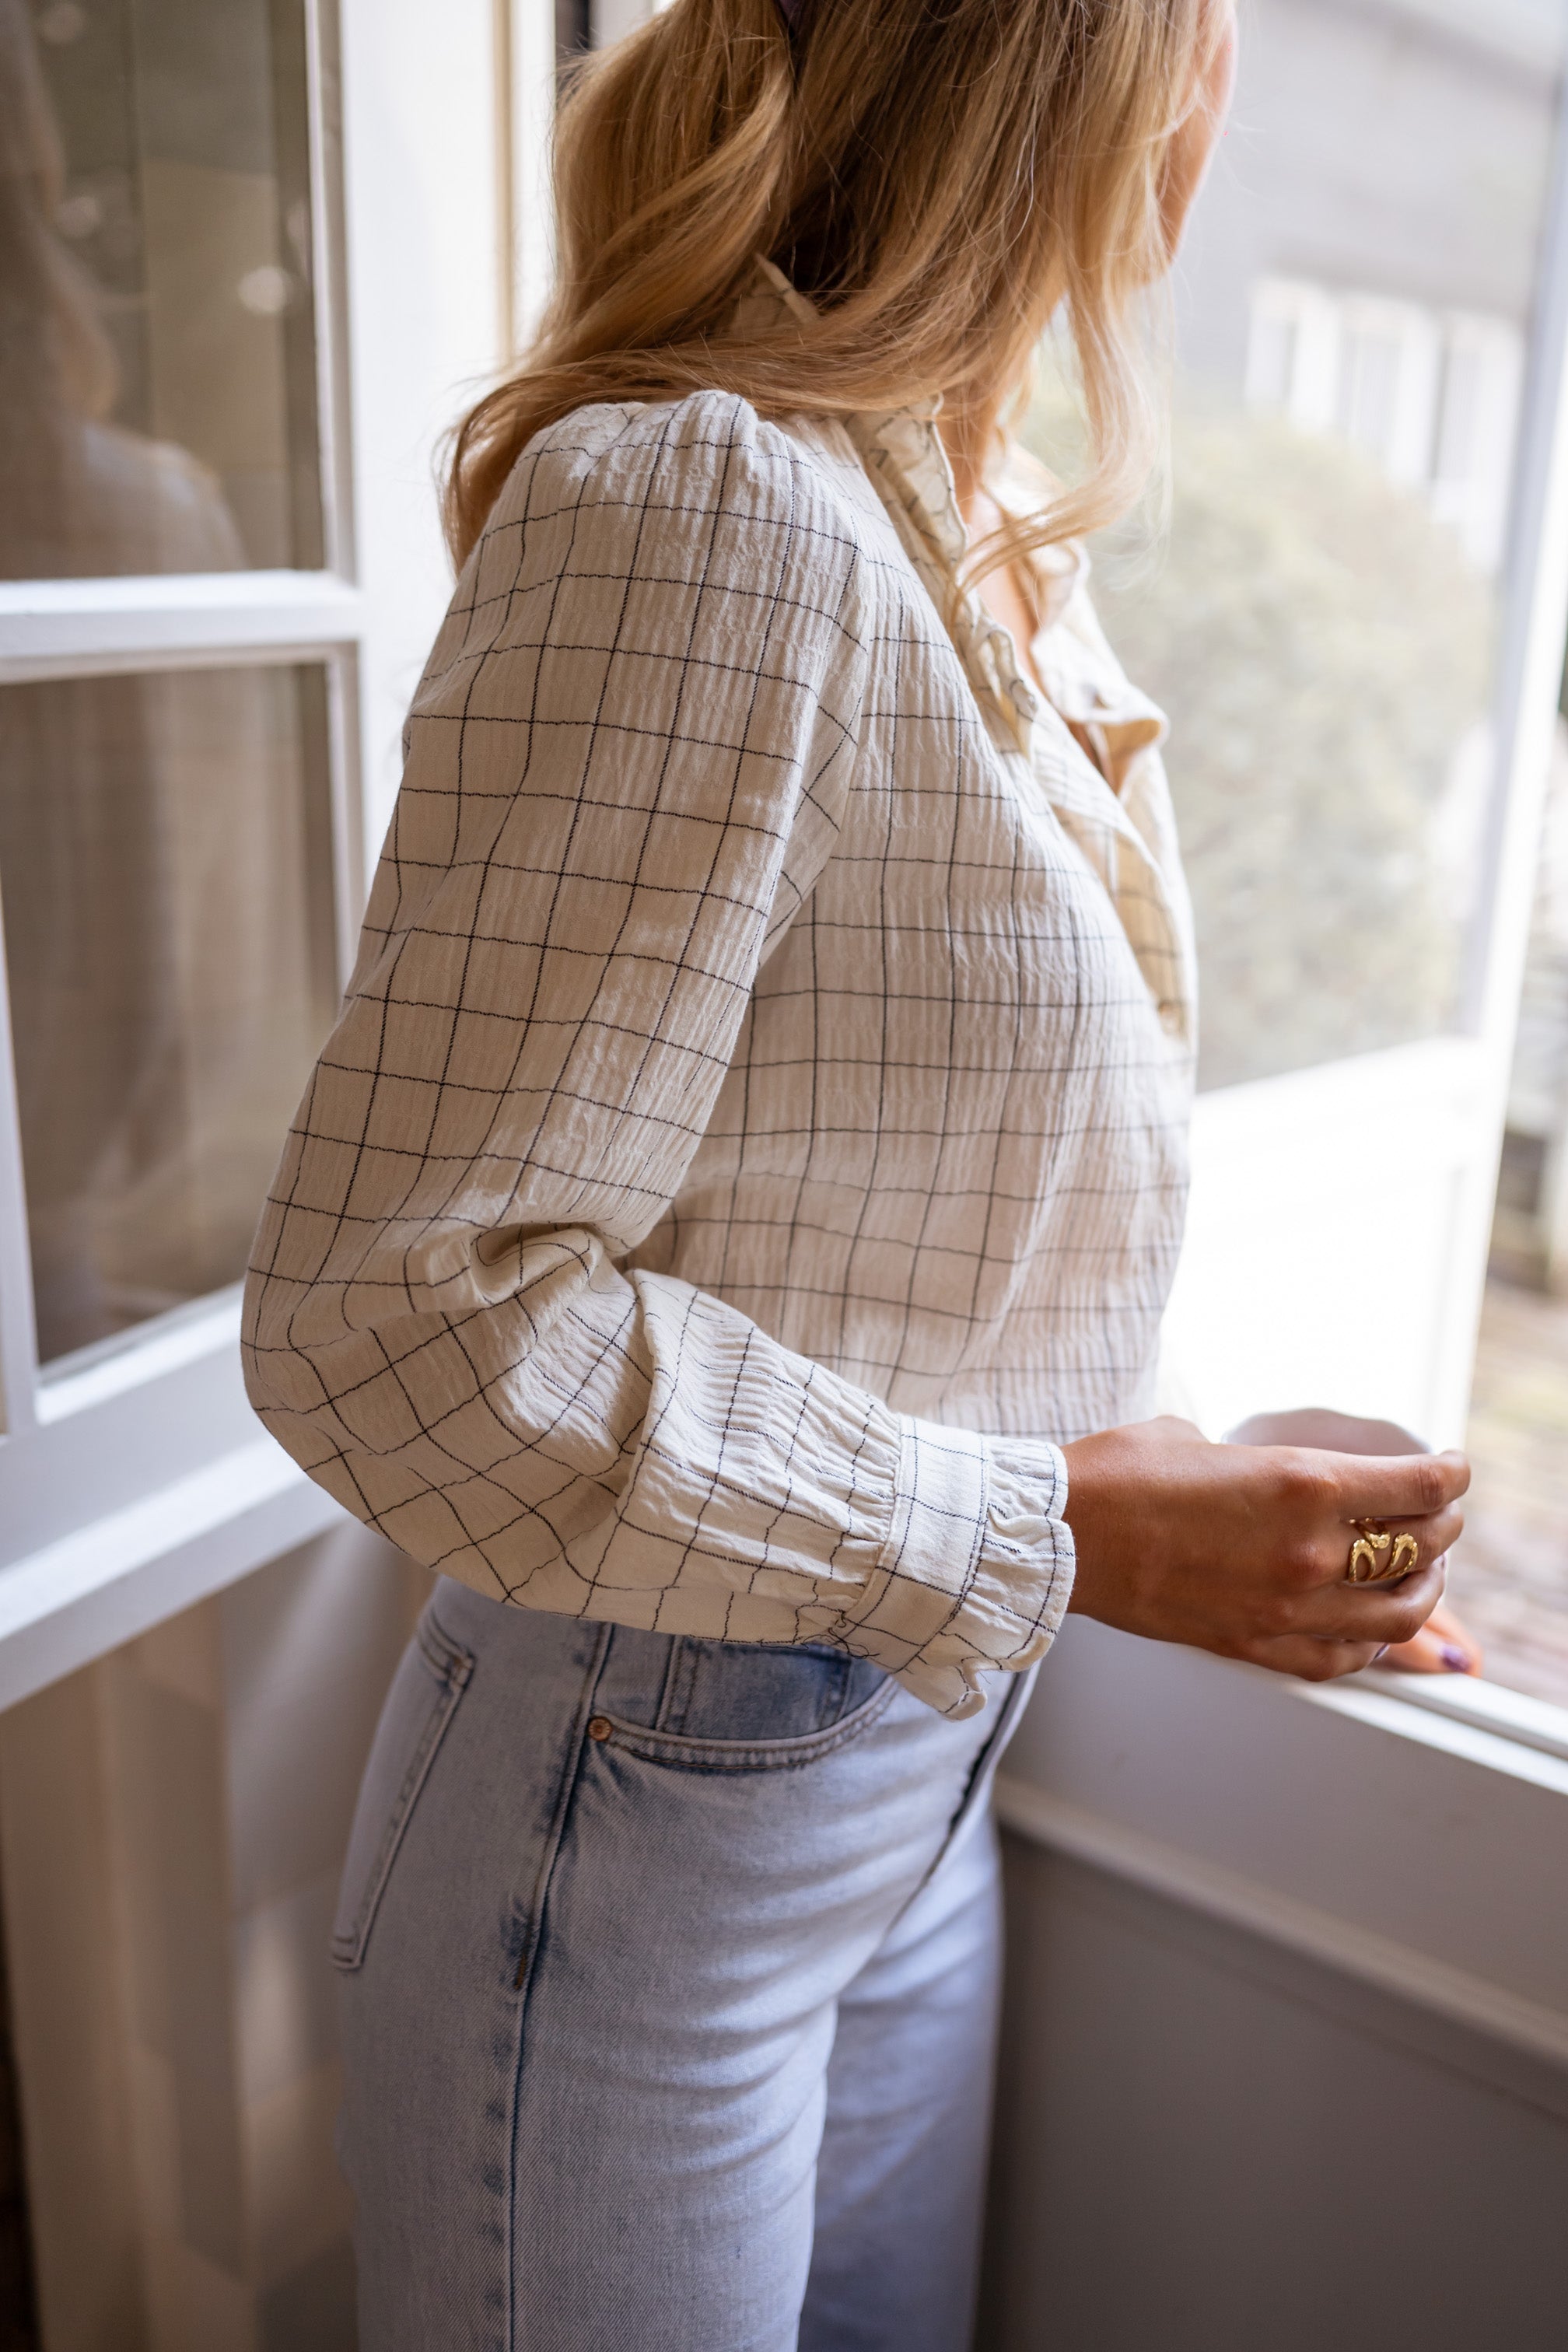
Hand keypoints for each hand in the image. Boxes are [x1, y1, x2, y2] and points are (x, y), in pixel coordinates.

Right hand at [1061, 1417, 1468, 1682]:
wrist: (1063, 1536)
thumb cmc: (1121, 1475)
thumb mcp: (1203, 1439)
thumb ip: (1259, 1464)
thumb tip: (1274, 1476)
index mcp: (1302, 1484)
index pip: (1419, 1486)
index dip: (1449, 1475)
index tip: (1452, 1469)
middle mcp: (1308, 1551)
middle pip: (1420, 1547)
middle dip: (1441, 1526)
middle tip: (1439, 1515)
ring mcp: (1286, 1608)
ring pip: (1397, 1614)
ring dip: (1421, 1590)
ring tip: (1419, 1576)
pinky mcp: (1255, 1646)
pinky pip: (1343, 1657)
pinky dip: (1371, 1642)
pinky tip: (1369, 1627)